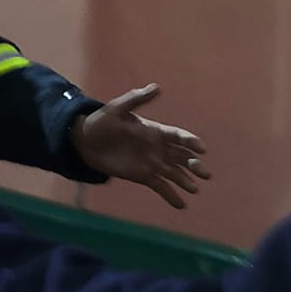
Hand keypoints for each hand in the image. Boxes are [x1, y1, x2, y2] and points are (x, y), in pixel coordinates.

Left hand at [73, 84, 210, 207]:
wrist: (86, 141)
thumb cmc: (102, 121)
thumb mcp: (117, 108)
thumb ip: (137, 99)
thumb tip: (157, 87)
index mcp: (154, 130)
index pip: (177, 136)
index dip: (190, 141)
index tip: (201, 148)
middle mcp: (157, 148)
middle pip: (182, 156)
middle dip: (194, 164)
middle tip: (204, 173)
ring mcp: (151, 163)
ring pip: (174, 173)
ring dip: (186, 181)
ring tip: (195, 190)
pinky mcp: (143, 176)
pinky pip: (160, 187)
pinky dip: (171, 196)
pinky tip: (181, 205)